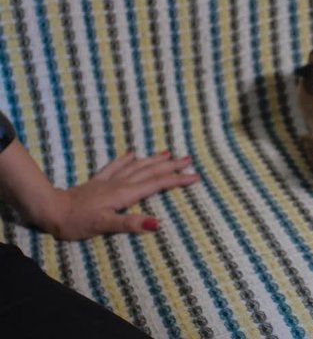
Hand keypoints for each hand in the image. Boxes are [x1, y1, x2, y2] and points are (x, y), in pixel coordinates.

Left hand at [36, 152, 199, 239]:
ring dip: (154, 160)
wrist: (50, 211)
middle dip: (171, 166)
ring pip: (137, 167)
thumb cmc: (77, 221)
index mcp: (125, 194)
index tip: (195, 176)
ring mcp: (109, 182)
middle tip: (189, 159)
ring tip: (169, 153)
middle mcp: (120, 184)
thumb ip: (130, 223)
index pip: (157, 184)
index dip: (177, 180)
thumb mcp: (104, 226)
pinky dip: (127, 159)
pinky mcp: (98, 183)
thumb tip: (156, 223)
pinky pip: (116, 167)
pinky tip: (133, 153)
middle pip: (150, 172)